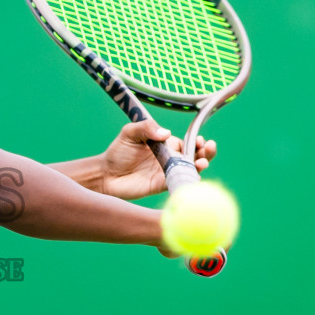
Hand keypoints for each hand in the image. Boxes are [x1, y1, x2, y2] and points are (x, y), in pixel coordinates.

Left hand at [98, 119, 215, 201]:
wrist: (106, 174)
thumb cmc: (118, 152)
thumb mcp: (130, 133)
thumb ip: (146, 128)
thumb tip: (166, 133)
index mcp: (166, 144)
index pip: (187, 141)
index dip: (197, 141)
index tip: (200, 140)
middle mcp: (170, 158)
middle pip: (194, 156)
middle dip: (206, 152)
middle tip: (208, 149)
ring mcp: (168, 172)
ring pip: (190, 170)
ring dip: (200, 166)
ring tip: (201, 163)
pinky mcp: (162, 186)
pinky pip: (179, 183)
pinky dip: (187, 181)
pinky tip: (192, 178)